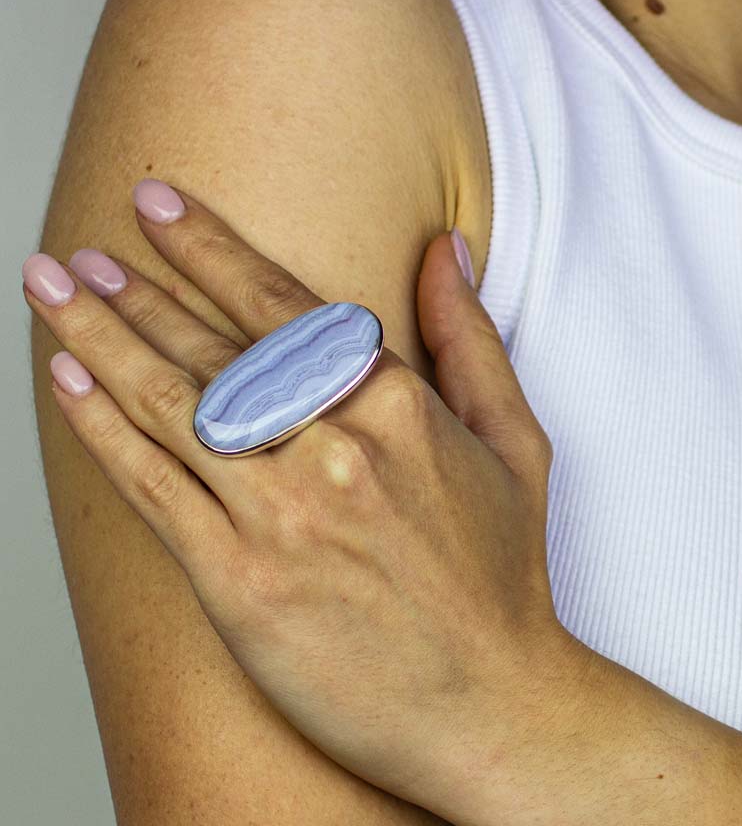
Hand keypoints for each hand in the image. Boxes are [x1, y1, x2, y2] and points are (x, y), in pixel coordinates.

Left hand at [23, 178, 584, 816]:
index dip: (213, 249)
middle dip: (139, 290)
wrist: (488, 706)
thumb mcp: (516, 440)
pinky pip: (153, 488)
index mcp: (398, 409)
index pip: (286, 306)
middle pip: (215, 348)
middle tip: (83, 252)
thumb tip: (444, 247)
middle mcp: (334, 450)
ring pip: (171, 404)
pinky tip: (67, 381)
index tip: (162, 207)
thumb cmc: (503, 576)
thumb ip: (470, 337)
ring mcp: (282, 515)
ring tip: (52, 290)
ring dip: (100, 338)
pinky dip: (101, 427)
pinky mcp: (239, 583)